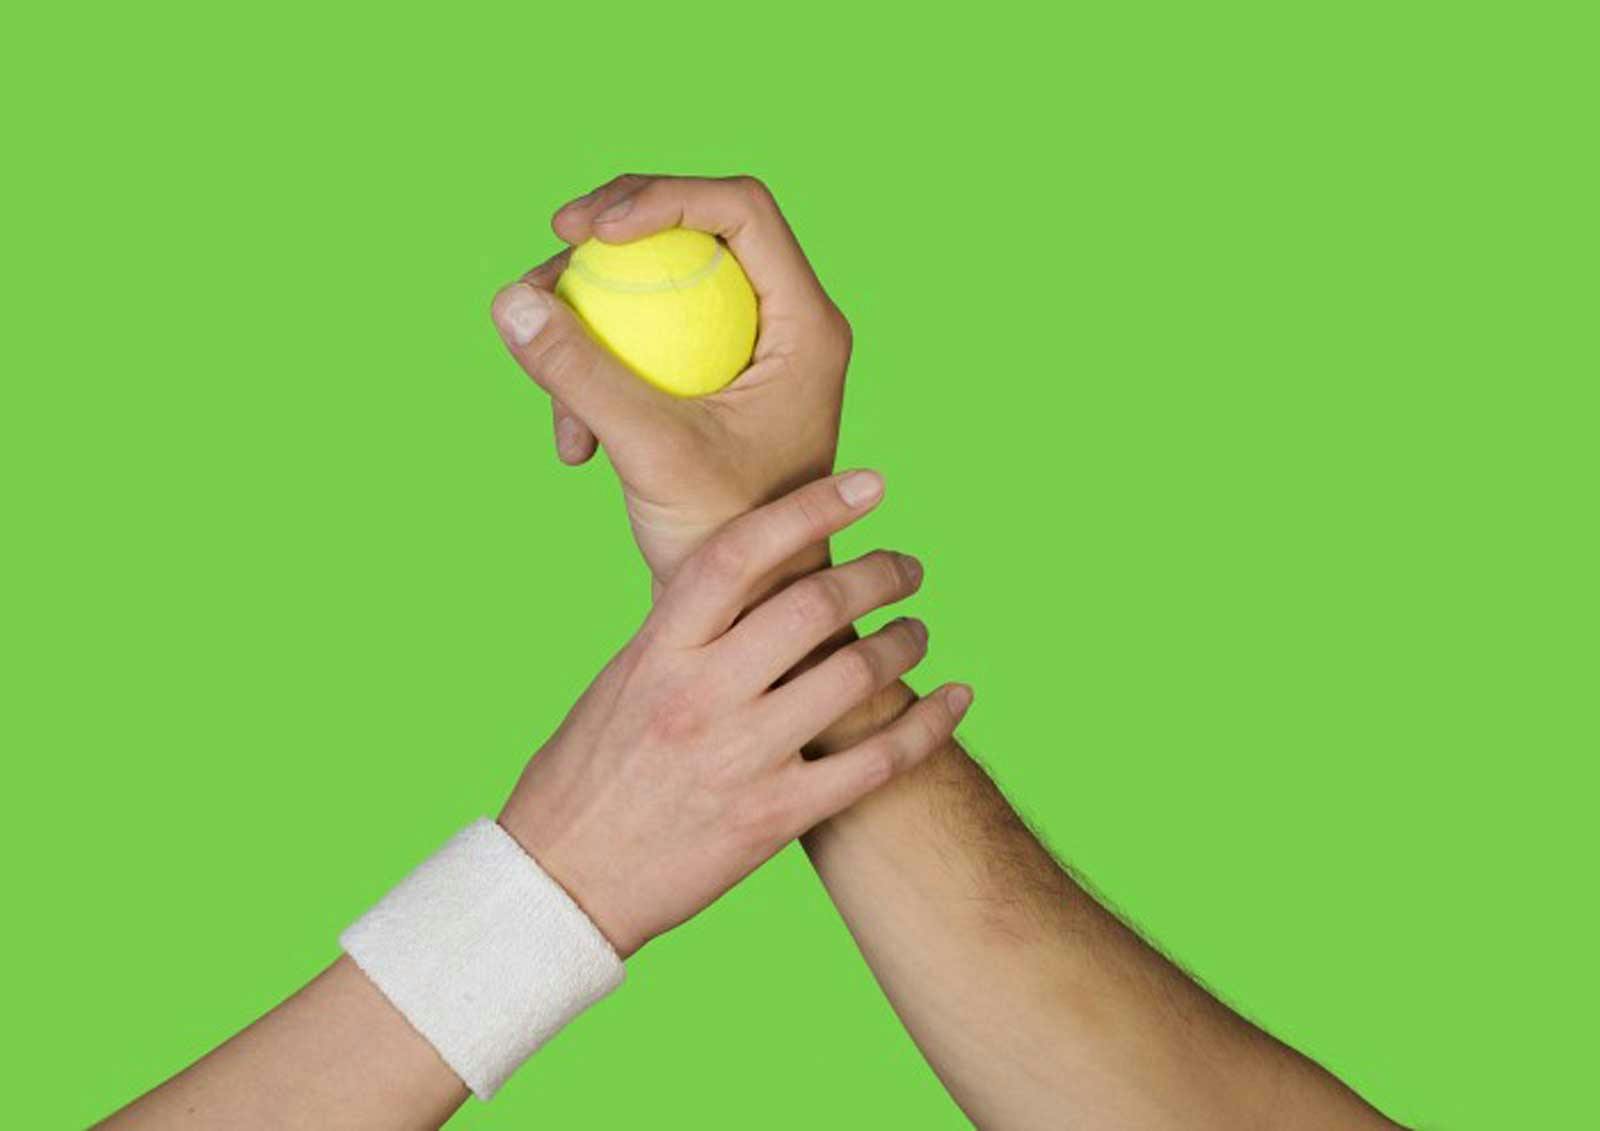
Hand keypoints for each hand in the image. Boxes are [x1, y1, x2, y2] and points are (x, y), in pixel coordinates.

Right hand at [491, 174, 850, 581]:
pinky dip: (591, 373)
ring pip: (654, 283)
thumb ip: (582, 374)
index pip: (742, 210)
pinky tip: (575, 447)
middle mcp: (782, 323)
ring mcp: (741, 350)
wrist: (742, 608)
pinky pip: (638, 338)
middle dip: (608, 240)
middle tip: (544, 266)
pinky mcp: (703, 379)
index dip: (662, 197)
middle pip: (692, 228)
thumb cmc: (721, 541)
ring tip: (560, 412)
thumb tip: (508, 298)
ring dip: (585, 324)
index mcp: (806, 324)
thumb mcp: (650, 451)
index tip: (587, 232)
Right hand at [498, 472, 972, 956]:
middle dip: (880, 574)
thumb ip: (685, 632)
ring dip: (905, 642)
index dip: (812, 508)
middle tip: (908, 567)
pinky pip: (876, 762)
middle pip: (815, 605)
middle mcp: (701, 694)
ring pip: (854, 674)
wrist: (562, 882)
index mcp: (658, 650)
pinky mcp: (776, 817)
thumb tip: (748, 582)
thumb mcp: (622, 680)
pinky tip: (956, 700)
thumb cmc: (586, 775)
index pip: (741, 553)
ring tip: (918, 631)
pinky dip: (928, 724)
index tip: (868, 486)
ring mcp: (742, 757)